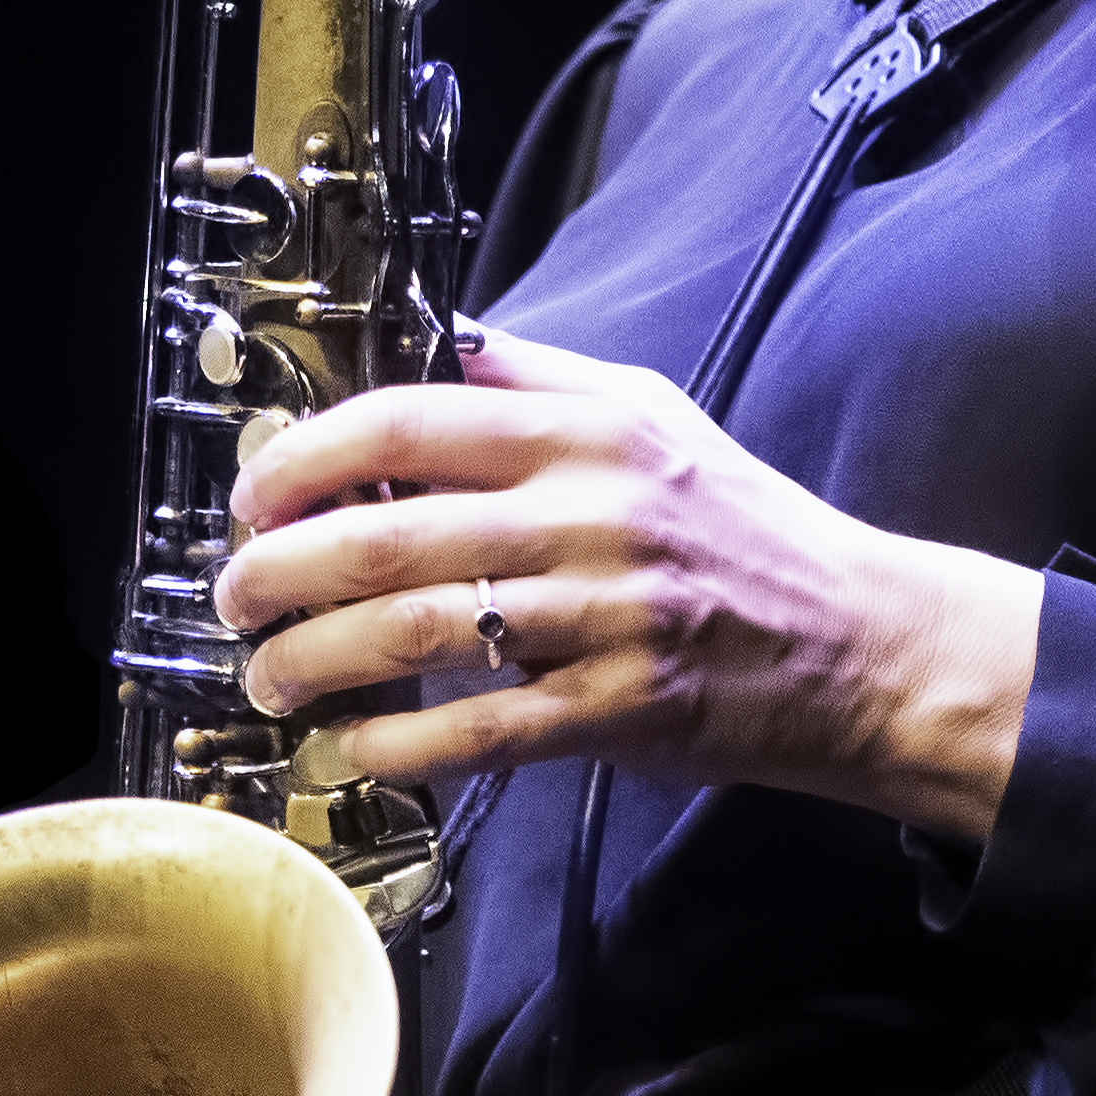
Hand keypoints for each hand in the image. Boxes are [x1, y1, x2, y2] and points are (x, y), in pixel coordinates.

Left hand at [216, 330, 1043, 841]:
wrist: (861, 642)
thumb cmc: (743, 529)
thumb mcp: (651, 415)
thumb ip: (536, 381)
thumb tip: (426, 348)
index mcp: (585, 429)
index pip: (405, 420)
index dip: (302, 459)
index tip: (251, 494)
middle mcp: (589, 511)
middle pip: (383, 533)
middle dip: (277, 571)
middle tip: (234, 598)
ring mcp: (603, 614)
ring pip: (412, 631)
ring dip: (312, 660)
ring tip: (268, 677)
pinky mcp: (618, 709)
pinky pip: (476, 729)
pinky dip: (395, 743)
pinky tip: (351, 746)